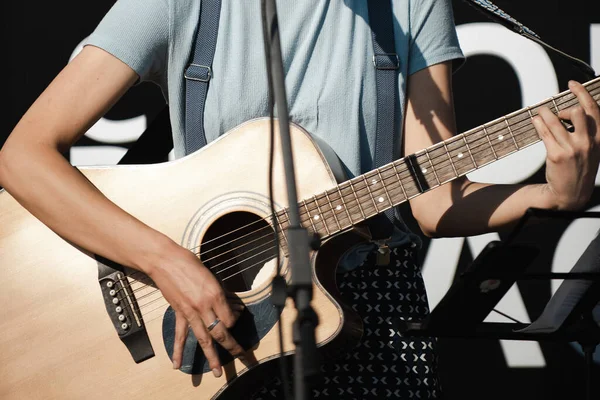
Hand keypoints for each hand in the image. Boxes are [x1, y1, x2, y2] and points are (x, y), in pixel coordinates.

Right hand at [147, 244, 247, 376]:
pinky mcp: (179, 313)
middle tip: (243, 356)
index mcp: (215, 294)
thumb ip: (223, 294)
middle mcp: (204, 306)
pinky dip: (178, 351)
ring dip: (211, 357)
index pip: (230, 318)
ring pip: (203, 339)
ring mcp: (190, 312)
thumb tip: (234, 306)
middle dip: (232, 347)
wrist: (165, 261)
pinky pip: (180, 335)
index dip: (235, 321)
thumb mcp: (212, 276)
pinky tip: (178, 365)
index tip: (235, 319)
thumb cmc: (190, 263)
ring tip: (218, 371)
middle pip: (221, 332)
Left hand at [533, 80, 599, 209]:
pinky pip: (544, 133)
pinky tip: (536, 122)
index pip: (593, 109)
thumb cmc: (580, 168)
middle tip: (555, 113)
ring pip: (555, 121)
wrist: (571, 193)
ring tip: (540, 113)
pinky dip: (538, 124)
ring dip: (545, 113)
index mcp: (599, 138)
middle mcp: (587, 142)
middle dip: (563, 109)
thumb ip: (587, 131)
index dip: (582, 93)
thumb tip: (570, 111)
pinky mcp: (556, 155)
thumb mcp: (592, 149)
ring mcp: (572, 149)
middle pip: (576, 112)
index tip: (572, 84)